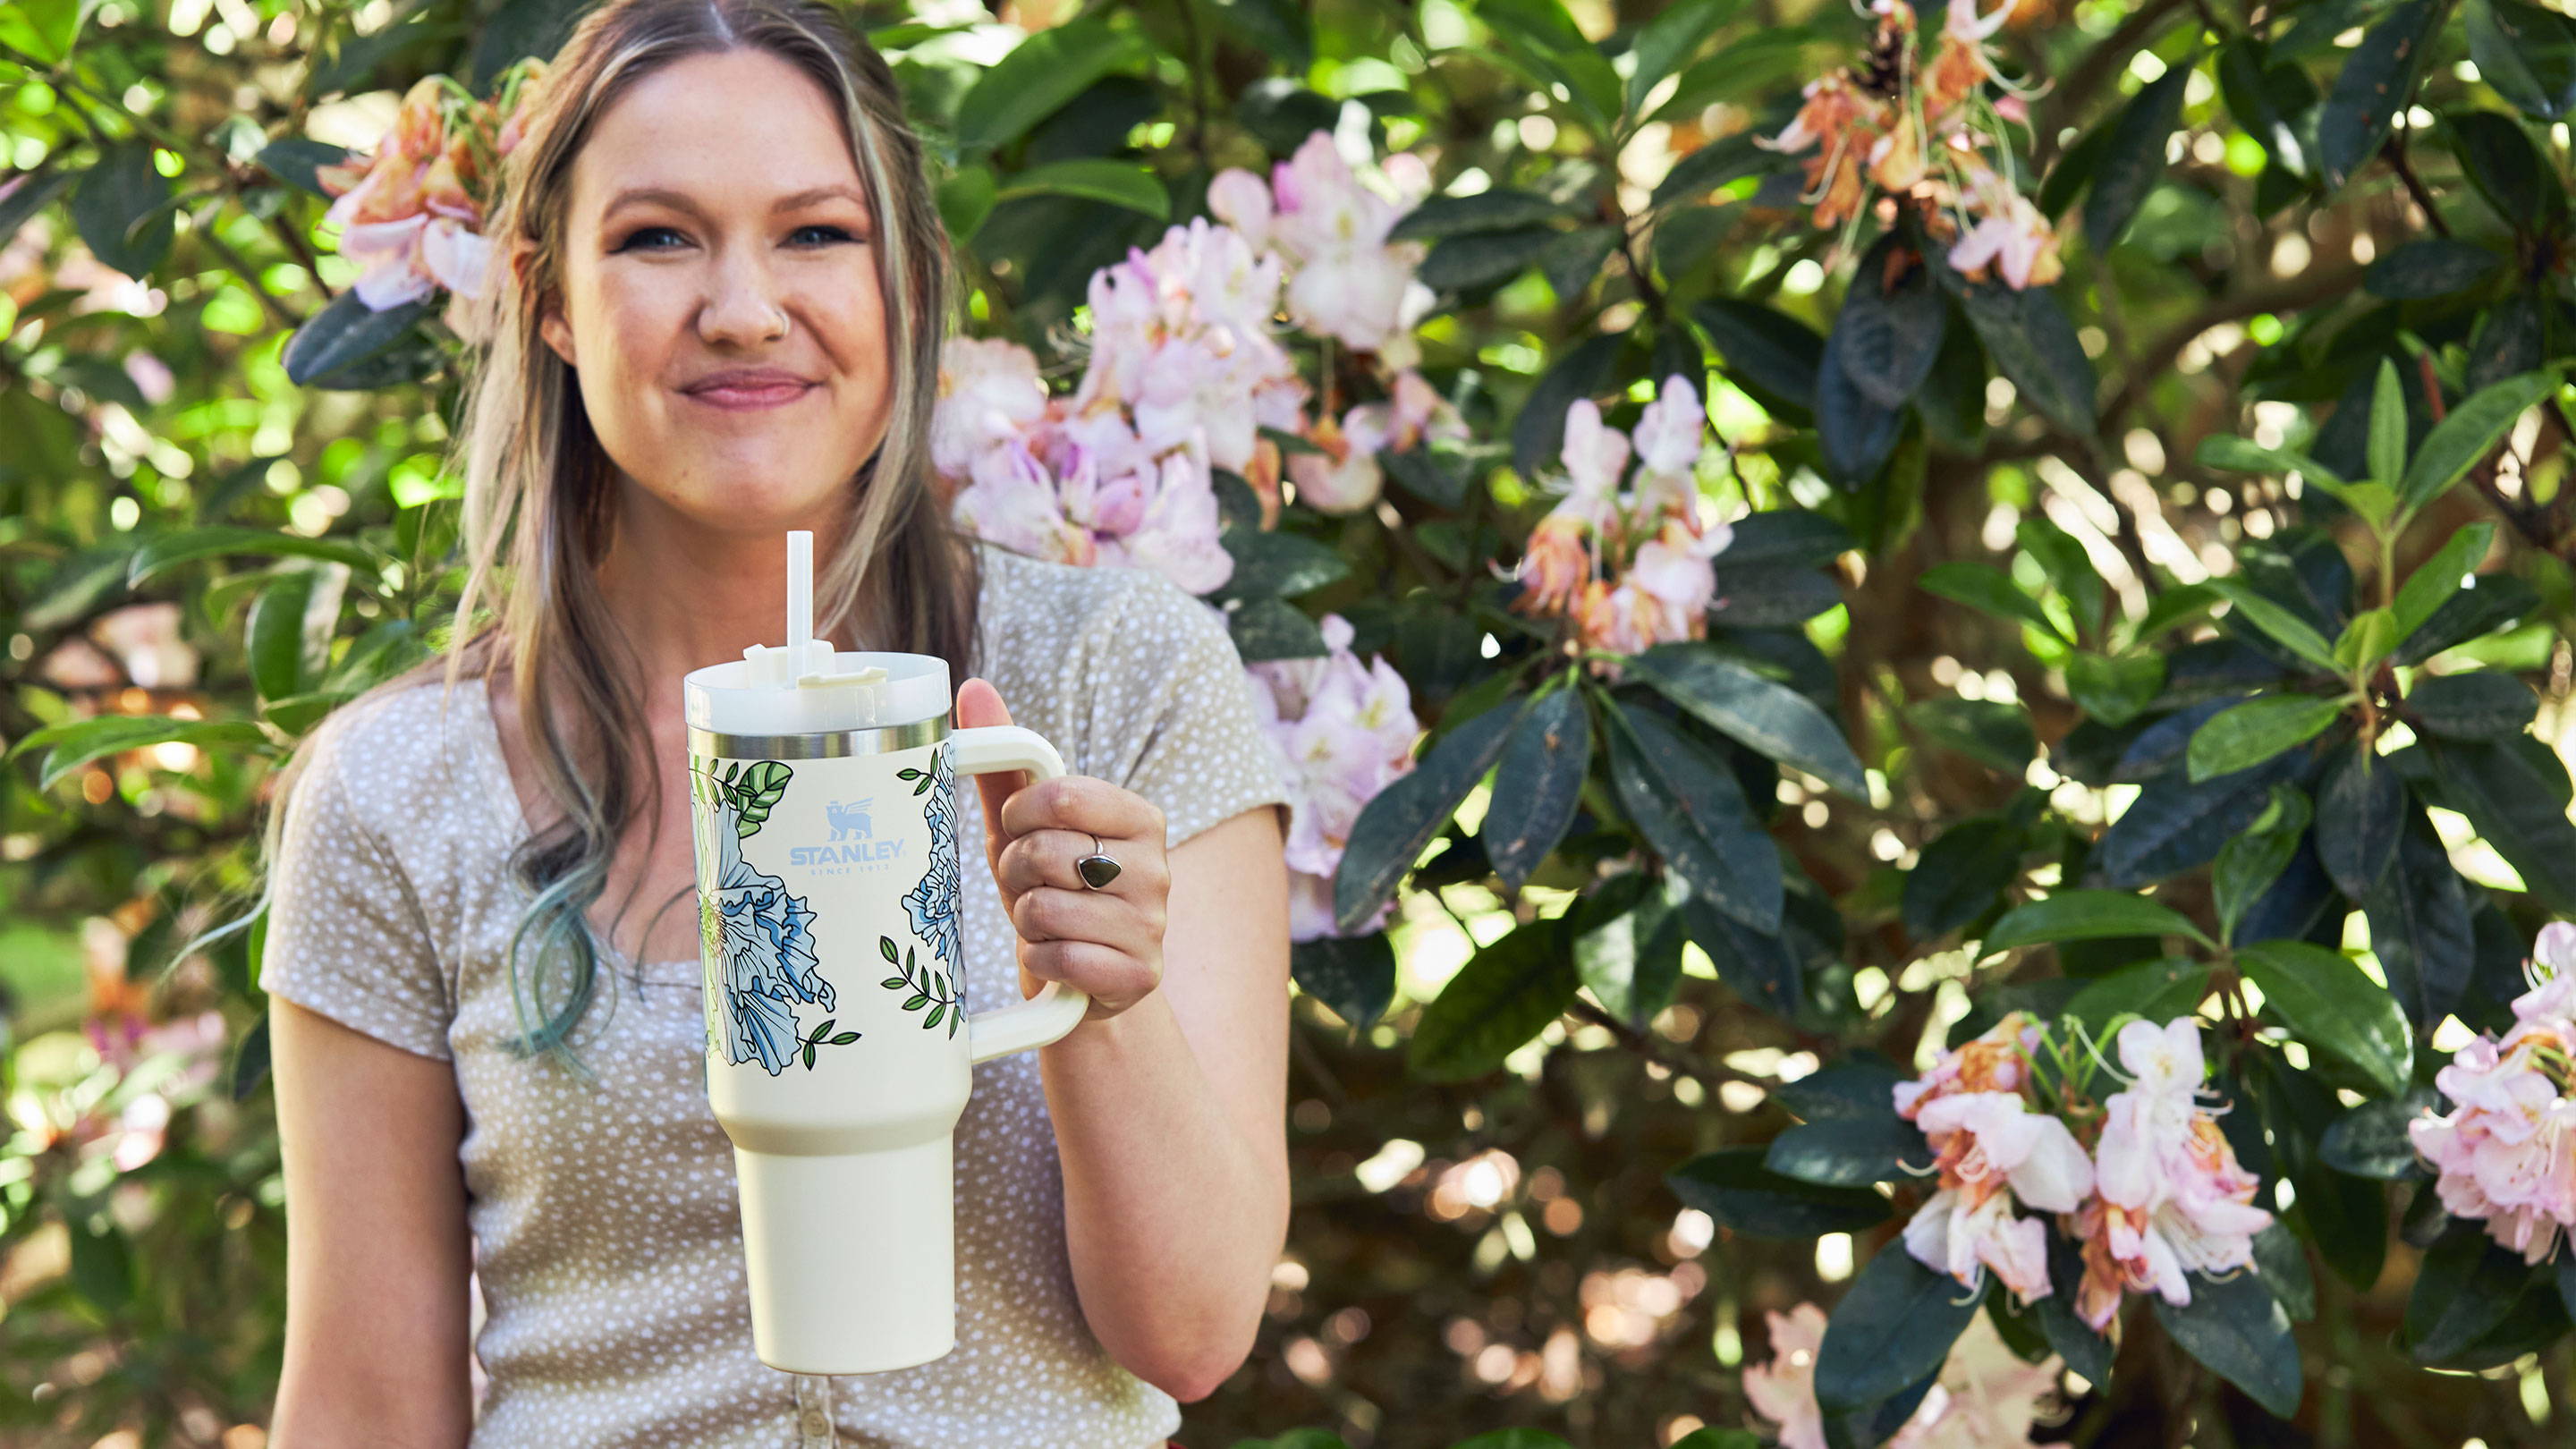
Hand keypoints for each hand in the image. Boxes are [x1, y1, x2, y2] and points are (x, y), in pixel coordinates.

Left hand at [956, 678, 1167, 1023]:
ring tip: (1044, 924)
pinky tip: (1053, 959)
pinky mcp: (1140, 976)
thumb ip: (1005, 762)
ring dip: (1024, 920)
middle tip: (1029, 886)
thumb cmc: (1055, 891)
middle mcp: (1158, 867)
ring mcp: (1153, 925)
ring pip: (1045, 909)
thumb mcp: (1027, 829)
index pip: (1061, 796)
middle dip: (1016, 873)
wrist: (1088, 981)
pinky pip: (1058, 958)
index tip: (1017, 831)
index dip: (1017, 817)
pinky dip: (1038, 960)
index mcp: (1140, 817)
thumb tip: (973, 686)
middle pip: (1046, 852)